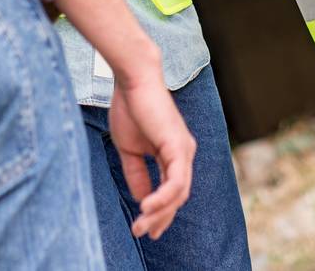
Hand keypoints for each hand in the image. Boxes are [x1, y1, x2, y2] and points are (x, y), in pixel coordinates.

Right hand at [108, 73, 195, 239]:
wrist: (133, 80)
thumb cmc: (131, 108)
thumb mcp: (130, 149)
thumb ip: (136, 173)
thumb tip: (141, 199)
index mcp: (174, 154)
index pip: (171, 190)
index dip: (160, 212)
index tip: (144, 228)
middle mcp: (184, 153)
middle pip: (178, 197)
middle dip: (160, 218)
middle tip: (141, 233)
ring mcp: (184, 150)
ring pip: (178, 193)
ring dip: (159, 213)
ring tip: (140, 224)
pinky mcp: (179, 146)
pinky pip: (176, 181)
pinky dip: (163, 197)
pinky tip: (146, 207)